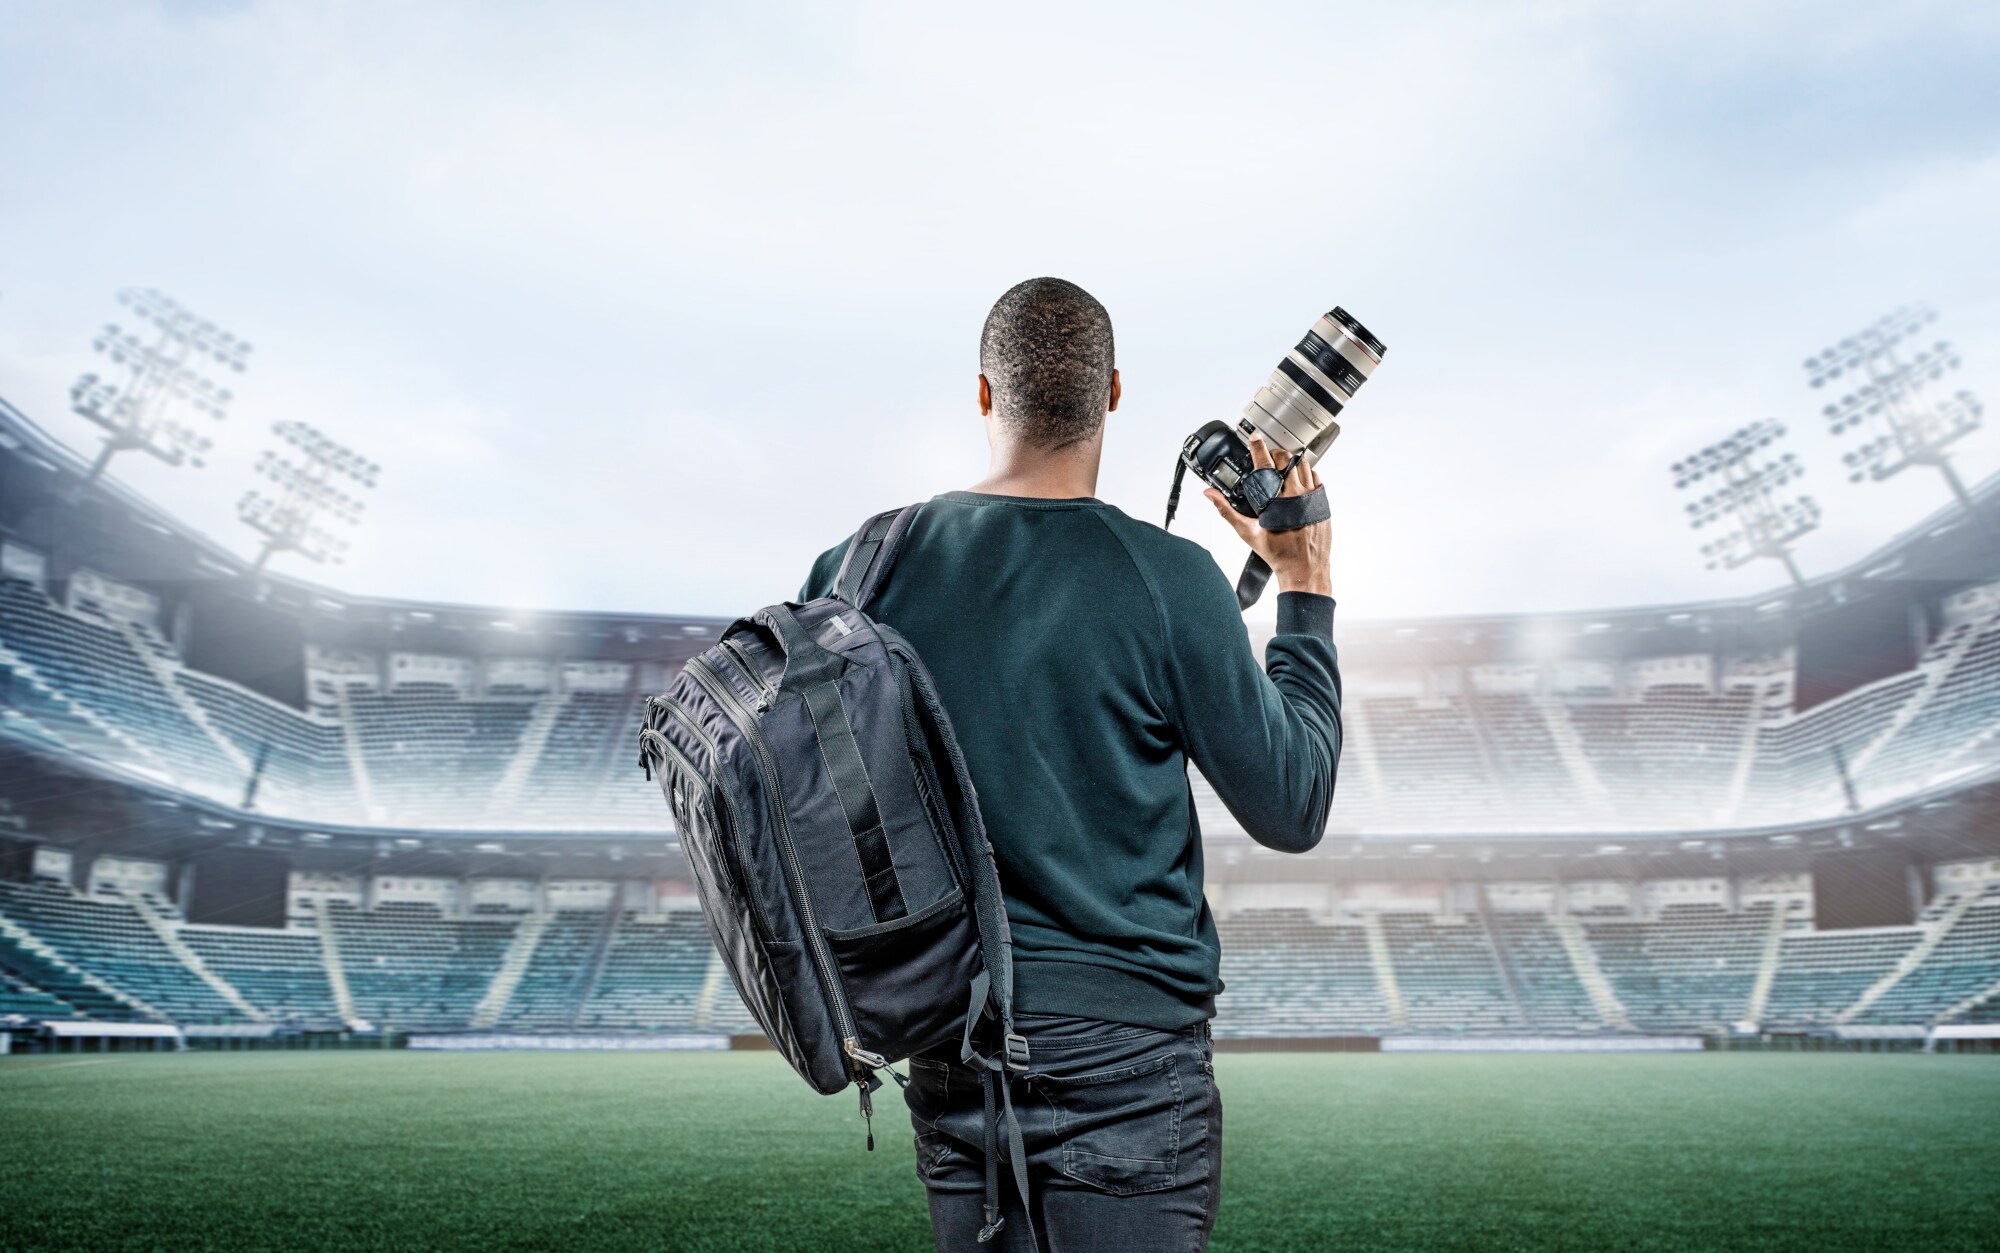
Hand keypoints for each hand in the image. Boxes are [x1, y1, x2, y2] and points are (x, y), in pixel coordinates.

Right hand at [1205, 434, 1331, 596]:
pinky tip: (1298, 482)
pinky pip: (1317, 478)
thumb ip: (1226, 510)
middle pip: (1287, 458)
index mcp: (1275, 499)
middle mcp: (1296, 493)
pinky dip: (1307, 475)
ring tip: (1283, 469)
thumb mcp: (1247, 532)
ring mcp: (1312, 496)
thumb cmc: (1277, 554)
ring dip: (1292, 463)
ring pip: (1304, 465)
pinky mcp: (1322, 502)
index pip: (1265, 462)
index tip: (1254, 437)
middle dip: (1275, 454)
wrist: (1304, 569)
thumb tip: (1210, 495)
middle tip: (1268, 459)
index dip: (1257, 446)